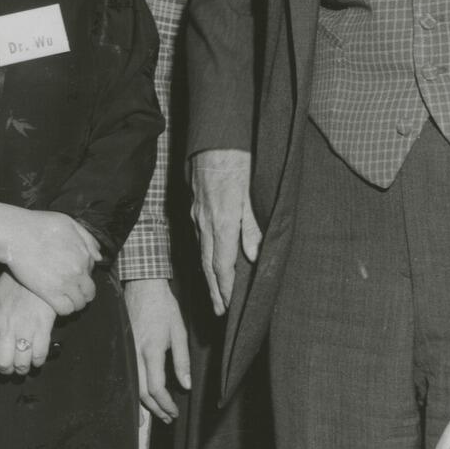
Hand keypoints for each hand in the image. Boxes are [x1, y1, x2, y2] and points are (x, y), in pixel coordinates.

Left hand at [0, 273, 58, 377]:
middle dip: (6, 370)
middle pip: (3, 363)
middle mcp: (6, 328)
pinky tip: (38, 358)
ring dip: (23, 369)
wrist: (37, 269)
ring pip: (21, 363)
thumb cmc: (16, 283)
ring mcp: (25, 329)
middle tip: (11, 368)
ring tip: (25, 366)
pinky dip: (38, 361)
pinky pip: (40, 354)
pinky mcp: (43, 327)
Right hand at [1, 211, 100, 316]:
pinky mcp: (50, 293)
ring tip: (65, 300)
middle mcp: (78, 271)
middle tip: (73, 292)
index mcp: (83, 254)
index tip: (73, 274)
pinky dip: (64, 309)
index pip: (91, 271)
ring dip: (75, 303)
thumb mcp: (68, 223)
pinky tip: (57, 304)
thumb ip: (87, 238)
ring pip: (79, 303)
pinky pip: (65, 309)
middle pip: (89, 291)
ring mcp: (65, 283)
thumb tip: (98, 256)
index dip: (83, 273)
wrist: (16, 234)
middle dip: (83, 293)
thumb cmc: (39, 225)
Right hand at [124, 278, 190, 421]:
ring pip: (132, 386)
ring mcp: (126, 350)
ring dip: (143, 404)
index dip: (165, 404)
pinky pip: (126, 375)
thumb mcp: (179, 332)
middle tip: (167, 418)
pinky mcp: (122, 347)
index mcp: (152, 350)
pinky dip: (133, 391)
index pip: (156, 387)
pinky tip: (137, 398)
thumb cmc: (163, 307)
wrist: (142, 286)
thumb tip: (185, 384)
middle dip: (155, 409)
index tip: (174, 411)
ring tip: (153, 415)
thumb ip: (182, 360)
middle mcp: (135, 353)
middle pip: (142, 392)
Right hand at [189, 149, 260, 315]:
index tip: (229, 305)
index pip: (221, 264)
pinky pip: (199, 238)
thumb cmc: (237, 160)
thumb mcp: (251, 191)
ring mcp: (198, 215)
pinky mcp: (195, 207)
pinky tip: (209, 261)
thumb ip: (252, 225)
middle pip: (208, 264)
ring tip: (214, 293)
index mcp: (222, 221)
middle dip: (214, 289)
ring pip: (202, 252)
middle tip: (218, 311)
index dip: (225, 287)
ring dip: (208, 276)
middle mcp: (206, 222)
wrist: (214, 137)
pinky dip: (205, 256)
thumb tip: (253, 255)